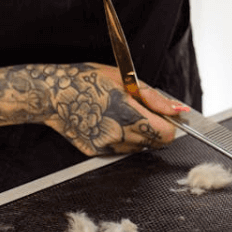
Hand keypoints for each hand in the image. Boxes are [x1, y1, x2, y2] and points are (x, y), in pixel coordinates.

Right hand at [36, 62, 181, 155]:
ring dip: (139, 133)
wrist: (52, 95)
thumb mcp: (126, 79)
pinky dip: (123, 137)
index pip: (165, 134)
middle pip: (154, 142)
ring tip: (121, 113)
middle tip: (140, 109)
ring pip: (139, 147)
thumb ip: (155, 99)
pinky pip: (121, 149)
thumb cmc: (87, 80)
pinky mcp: (95, 152)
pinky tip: (108, 121)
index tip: (164, 115)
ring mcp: (105, 146)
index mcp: (126, 114)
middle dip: (155, 128)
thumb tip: (179, 110)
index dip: (169, 124)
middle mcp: (116, 134)